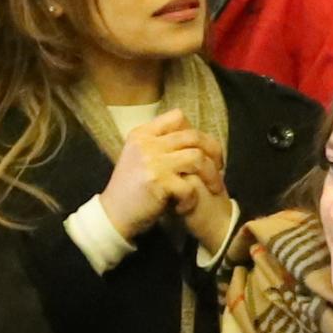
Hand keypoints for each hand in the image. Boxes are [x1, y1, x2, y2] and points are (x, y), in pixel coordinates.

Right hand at [95, 110, 221, 242]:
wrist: (113, 215)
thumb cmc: (130, 188)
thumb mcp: (138, 156)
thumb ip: (159, 144)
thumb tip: (192, 137)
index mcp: (142, 133)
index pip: (177, 117)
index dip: (196, 131)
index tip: (203, 149)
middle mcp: (147, 143)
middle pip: (193, 136)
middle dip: (214, 152)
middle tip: (219, 168)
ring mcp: (152, 161)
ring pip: (198, 157)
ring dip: (211, 175)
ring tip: (213, 187)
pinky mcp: (158, 182)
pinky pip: (190, 185)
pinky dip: (192, 198)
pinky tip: (185, 206)